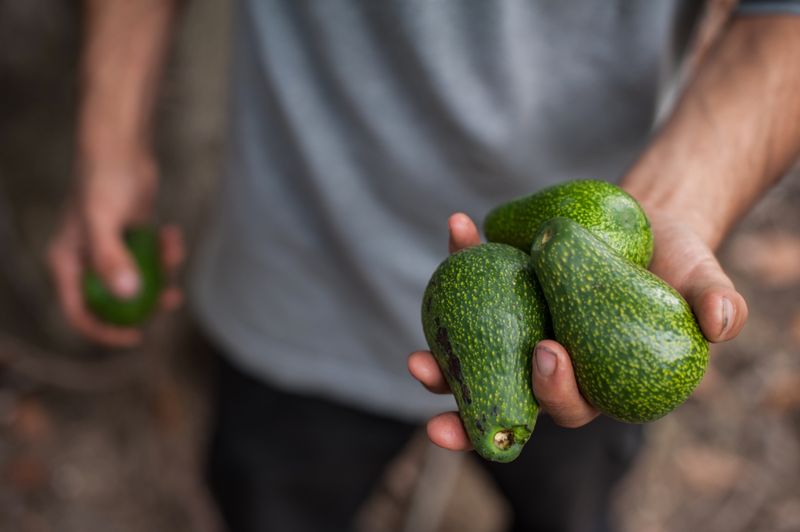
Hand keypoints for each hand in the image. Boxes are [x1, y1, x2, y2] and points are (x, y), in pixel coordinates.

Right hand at [47, 152, 183, 346]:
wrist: (120, 149)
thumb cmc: (103, 181)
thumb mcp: (103, 222)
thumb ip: (111, 259)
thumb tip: (127, 296)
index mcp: (67, 264)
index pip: (80, 313)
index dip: (105, 332)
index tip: (137, 337)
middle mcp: (87, 262)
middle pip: (116, 302)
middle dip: (146, 303)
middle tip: (172, 299)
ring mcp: (112, 252)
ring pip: (141, 281)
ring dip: (162, 271)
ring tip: (172, 247)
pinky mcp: (133, 240)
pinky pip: (152, 260)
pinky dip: (165, 251)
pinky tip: (170, 231)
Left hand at [408, 210, 746, 450]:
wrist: (649, 222)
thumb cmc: (676, 261)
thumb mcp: (703, 278)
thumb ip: (715, 301)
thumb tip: (721, 323)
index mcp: (595, 379)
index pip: (570, 405)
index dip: (554, 393)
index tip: (548, 354)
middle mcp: (549, 364)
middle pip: (504, 395)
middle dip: (464, 400)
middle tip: (431, 373)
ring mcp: (520, 330)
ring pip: (475, 356)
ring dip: (439, 357)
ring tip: (414, 350)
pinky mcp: (504, 292)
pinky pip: (475, 283)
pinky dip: (464, 256)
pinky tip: (459, 226)